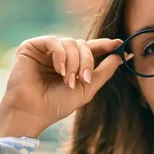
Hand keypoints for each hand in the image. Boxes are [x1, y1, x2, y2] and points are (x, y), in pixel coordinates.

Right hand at [0, 36, 127, 137]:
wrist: (32, 112)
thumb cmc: (57, 104)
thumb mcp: (87, 89)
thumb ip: (104, 71)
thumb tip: (122, 56)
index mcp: (73, 64)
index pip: (91, 49)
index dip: (106, 45)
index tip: (120, 44)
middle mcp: (60, 55)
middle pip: (83, 45)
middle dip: (87, 61)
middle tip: (84, 79)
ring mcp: (46, 51)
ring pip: (70, 43)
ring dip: (73, 62)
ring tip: (68, 80)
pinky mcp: (31, 47)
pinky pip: (53, 41)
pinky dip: (60, 55)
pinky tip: (59, 70)